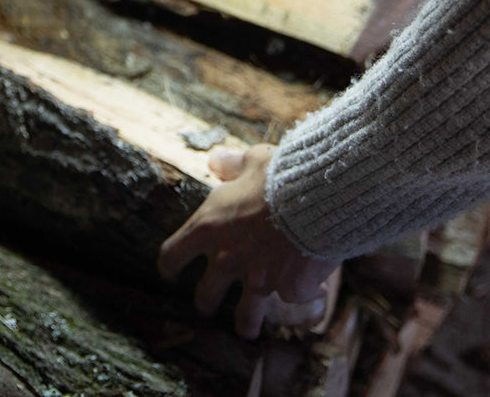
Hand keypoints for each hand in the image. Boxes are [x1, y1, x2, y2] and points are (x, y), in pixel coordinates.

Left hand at [158, 145, 338, 339]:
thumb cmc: (282, 174)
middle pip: (205, 297)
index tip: (172, 272)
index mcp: (208, 228)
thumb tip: (216, 161)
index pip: (171, 256)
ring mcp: (259, 279)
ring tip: (246, 329)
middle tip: (209, 303)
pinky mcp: (289, 289)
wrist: (320, 196)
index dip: (169, 267)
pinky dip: (300, 295)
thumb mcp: (253, 161)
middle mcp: (227, 259)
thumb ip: (232, 165)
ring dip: (244, 324)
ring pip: (244, 318)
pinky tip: (309, 292)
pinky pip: (292, 300)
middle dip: (206, 302)